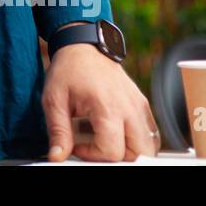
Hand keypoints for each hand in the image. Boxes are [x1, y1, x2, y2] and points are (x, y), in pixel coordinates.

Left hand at [42, 42, 158, 161]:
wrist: (82, 46)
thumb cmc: (68, 70)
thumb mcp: (54, 99)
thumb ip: (58, 131)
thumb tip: (57, 156)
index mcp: (107, 106)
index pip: (112, 151)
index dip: (92, 155)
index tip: (77, 144)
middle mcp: (129, 107)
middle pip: (139, 153)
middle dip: (118, 159)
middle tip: (96, 147)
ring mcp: (139, 105)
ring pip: (150, 145)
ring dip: (131, 151)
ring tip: (106, 140)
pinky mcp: (142, 104)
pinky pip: (151, 133)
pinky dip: (138, 140)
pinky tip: (117, 133)